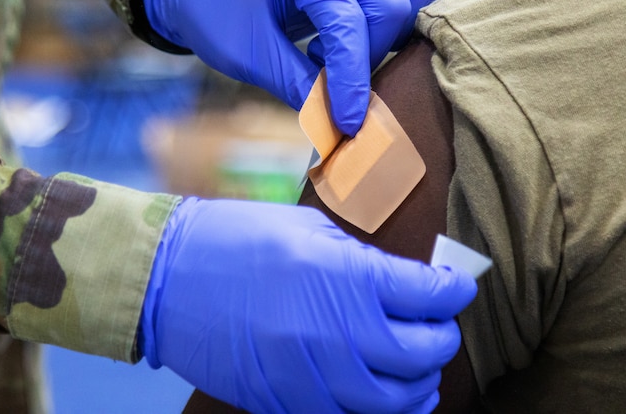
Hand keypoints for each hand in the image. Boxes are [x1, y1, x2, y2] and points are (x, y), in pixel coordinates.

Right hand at [139, 198, 476, 412]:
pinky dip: (378, 410)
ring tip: (421, 370)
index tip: (457, 285)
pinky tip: (381, 392)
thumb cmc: (238, 239)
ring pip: (396, 401)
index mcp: (350, 277)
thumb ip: (363, 260)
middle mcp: (340, 333)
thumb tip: (405, 280)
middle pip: (424, 352)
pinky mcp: (289, 402)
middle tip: (440, 324)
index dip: (455, 288)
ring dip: (420, 384)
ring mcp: (314, 376)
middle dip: (443, 336)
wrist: (169, 278)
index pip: (432, 294)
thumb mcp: (309, 229)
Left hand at [142, 0, 443, 135]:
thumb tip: (340, 126)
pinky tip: (370, 27)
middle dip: (374, 53)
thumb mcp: (247, 55)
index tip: (350, 123)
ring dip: (396, 28)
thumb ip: (297, 86)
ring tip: (349, 45)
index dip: (352, 78)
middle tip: (335, 73)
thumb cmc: (216, 12)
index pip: (347, 21)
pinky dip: (408, 4)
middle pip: (393, 0)